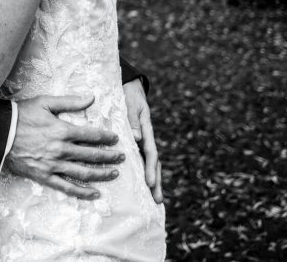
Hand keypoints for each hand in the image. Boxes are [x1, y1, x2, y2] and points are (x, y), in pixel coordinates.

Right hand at [7, 95, 125, 199]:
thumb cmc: (21, 115)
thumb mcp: (45, 103)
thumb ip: (70, 101)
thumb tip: (91, 97)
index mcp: (62, 130)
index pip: (91, 135)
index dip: (106, 138)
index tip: (115, 139)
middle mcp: (61, 149)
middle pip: (91, 155)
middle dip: (109, 156)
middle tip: (121, 157)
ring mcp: (53, 164)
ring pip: (83, 172)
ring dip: (101, 174)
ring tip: (114, 174)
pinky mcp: (44, 176)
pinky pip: (66, 187)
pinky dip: (81, 192)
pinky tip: (94, 194)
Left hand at [123, 79, 162, 202]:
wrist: (130, 86)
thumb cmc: (129, 94)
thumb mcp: (131, 103)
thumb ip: (132, 119)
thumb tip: (136, 138)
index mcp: (146, 131)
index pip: (151, 153)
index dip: (150, 169)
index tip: (150, 183)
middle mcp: (146, 139)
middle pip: (154, 163)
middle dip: (156, 182)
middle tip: (157, 200)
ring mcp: (142, 142)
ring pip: (149, 164)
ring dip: (152, 181)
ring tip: (154, 200)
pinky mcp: (136, 143)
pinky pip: (140, 159)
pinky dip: (142, 172)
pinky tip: (141, 186)